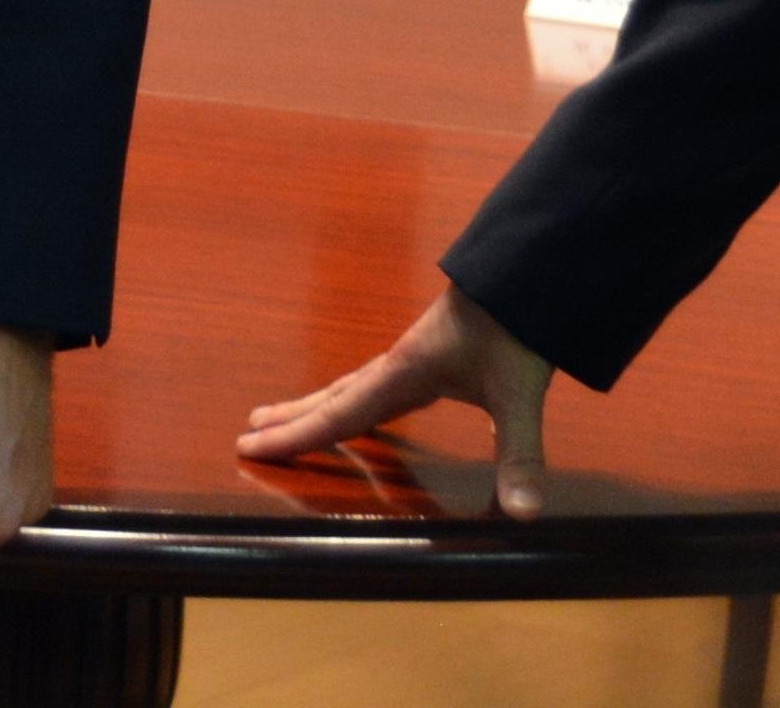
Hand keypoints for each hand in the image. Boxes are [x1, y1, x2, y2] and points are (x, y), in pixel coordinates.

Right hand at [236, 285, 555, 518]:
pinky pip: (378, 380)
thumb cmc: (517, 326)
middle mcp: (399, 363)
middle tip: (250, 431)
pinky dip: (356, 394)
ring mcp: (415, 354)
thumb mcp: (518, 394)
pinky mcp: (434, 350)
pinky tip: (367, 400)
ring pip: (353, 384)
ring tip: (286, 414)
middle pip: (335, 396)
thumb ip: (519, 455)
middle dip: (294, 418)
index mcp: (404, 373)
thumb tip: (523, 513)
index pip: (339, 414)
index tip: (249, 446)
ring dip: (319, 402)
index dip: (295, 436)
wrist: (530, 266)